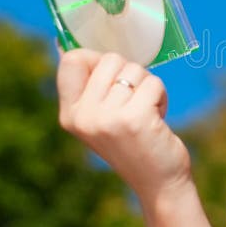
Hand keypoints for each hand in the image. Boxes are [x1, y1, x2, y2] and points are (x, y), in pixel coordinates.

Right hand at [56, 48, 192, 203]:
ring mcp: (107, 119)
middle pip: (109, 59)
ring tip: (146, 113)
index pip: (72, 60)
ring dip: (148, 87)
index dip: (98, 61)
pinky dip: (161, 96)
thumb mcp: (100, 117)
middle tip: (134, 103)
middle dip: (130, 74)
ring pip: (134, 70)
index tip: (113, 80)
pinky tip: (157, 119)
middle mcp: (83, 117)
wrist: (158, 183)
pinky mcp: (134, 119)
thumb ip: (88, 86)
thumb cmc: (133, 143)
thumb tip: (64, 43)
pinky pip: (153, 83)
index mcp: (70, 114)